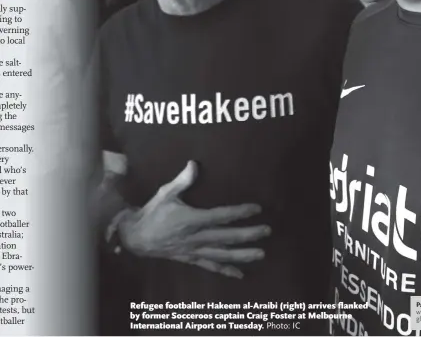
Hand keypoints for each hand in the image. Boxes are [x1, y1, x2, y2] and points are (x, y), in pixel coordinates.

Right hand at [117, 161, 270, 277]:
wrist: (136, 237)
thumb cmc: (152, 212)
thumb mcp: (165, 193)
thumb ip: (182, 180)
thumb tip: (194, 164)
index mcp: (192, 220)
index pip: (221, 216)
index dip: (240, 213)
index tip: (256, 208)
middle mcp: (196, 238)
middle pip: (227, 238)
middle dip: (249, 235)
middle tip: (267, 231)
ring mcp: (194, 251)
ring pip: (223, 255)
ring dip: (243, 255)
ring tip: (261, 254)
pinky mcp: (191, 259)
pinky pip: (211, 266)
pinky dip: (226, 270)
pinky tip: (239, 274)